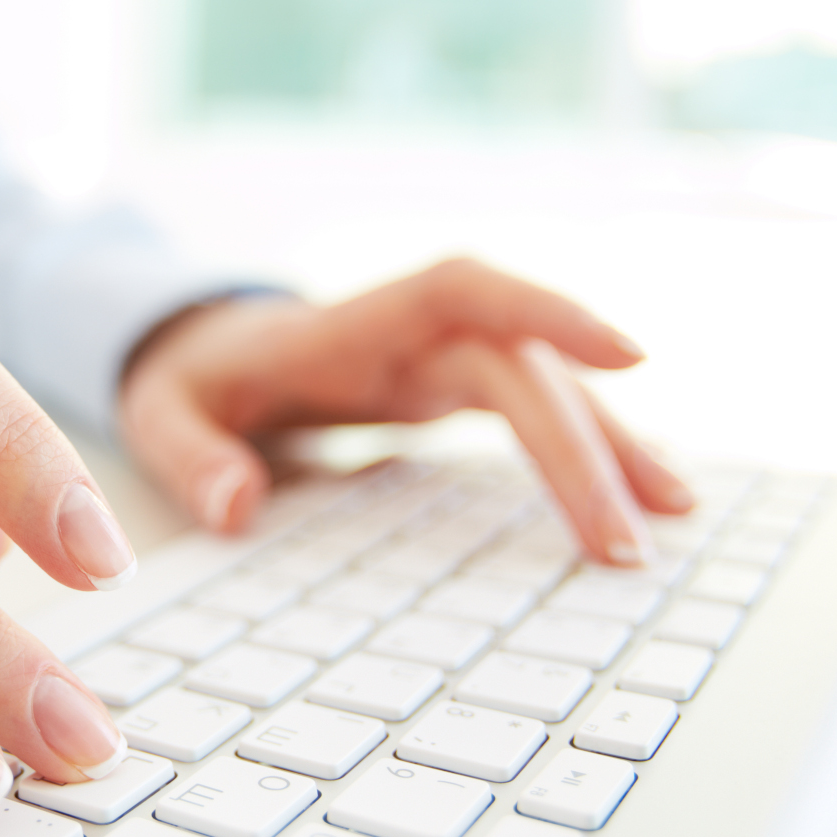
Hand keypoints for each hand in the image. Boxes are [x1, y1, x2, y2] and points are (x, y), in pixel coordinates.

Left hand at [117, 258, 694, 562]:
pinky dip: (587, 450)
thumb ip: (190, 456)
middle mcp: (413, 333)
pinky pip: (536, 410)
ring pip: (548, 387)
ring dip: (613, 444)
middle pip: (522, 368)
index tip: (631, 355)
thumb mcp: (160, 413)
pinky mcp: (451, 390)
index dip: (547, 310)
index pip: (464, 292)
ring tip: (676, 515)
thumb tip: (235, 507)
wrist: (199, 350)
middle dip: (584, 447)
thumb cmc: (188, 376)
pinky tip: (638, 496)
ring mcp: (439, 360)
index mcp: (354, 324)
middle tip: (628, 544)